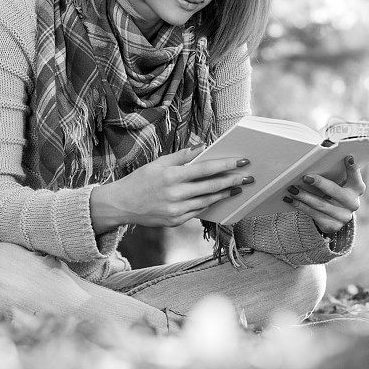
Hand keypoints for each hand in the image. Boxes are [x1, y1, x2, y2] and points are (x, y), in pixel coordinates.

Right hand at [89, 145, 253, 231]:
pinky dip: (208, 204)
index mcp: (170, 176)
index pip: (204, 170)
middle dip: (232, 181)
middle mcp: (174, 195)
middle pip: (210, 187)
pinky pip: (197, 212)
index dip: (225, 166)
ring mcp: (175, 211)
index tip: (241, 161)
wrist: (120, 205)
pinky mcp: (175, 222)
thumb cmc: (140, 180)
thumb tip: (203, 147)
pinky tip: (218, 198)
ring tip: (237, 187)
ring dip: (224, 194)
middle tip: (248, 177)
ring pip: (207, 201)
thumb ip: (182, 156)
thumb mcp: (158, 163)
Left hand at [283, 155, 365, 235]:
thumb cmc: (333, 192)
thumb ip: (334, 172)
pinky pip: (314, 215)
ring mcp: (344, 216)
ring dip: (304, 196)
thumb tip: (321, 152)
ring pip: (321, 204)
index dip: (353, 169)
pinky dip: (301, 206)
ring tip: (292, 189)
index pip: (356, 177)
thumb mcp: (338, 183)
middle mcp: (353, 203)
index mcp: (357, 189)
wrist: (333, 217)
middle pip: (335, 192)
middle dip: (320, 183)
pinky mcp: (333, 226)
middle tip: (305, 177)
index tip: (347, 158)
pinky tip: (291, 200)